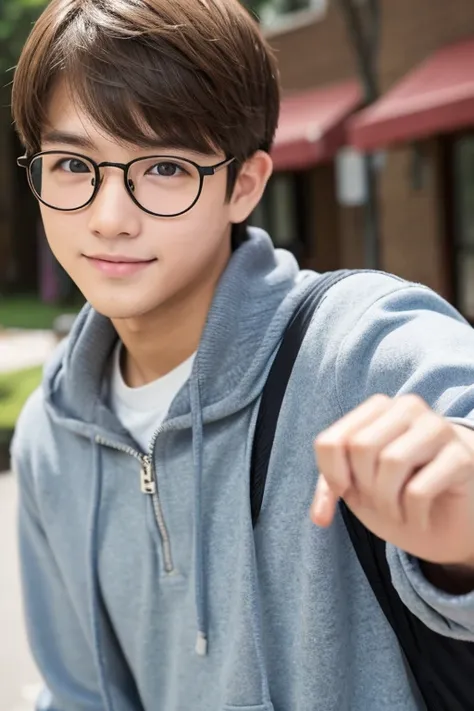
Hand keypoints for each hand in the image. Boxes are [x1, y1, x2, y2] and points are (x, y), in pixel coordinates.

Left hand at [311, 394, 473, 566]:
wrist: (449, 516)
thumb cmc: (399, 493)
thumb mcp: (358, 487)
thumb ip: (332, 488)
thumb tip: (320, 516)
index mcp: (377, 408)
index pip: (331, 441)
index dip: (331, 477)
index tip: (346, 494)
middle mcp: (407, 407)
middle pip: (360, 447)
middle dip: (364, 488)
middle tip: (379, 504)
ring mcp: (438, 428)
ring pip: (391, 462)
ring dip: (387, 503)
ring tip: (397, 512)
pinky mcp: (462, 457)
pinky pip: (419, 489)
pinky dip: (412, 515)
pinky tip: (420, 518)